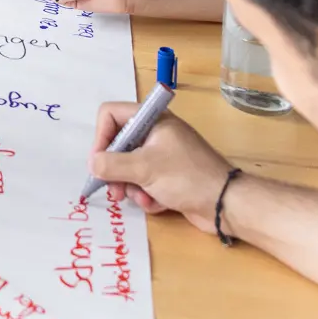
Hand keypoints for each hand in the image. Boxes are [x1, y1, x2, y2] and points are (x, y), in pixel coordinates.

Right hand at [88, 101, 233, 229]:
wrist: (225, 203)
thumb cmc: (186, 177)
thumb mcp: (144, 169)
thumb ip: (111, 164)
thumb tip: (91, 164)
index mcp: (152, 120)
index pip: (111, 115)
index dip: (101, 137)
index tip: (100, 161)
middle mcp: (155, 133)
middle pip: (118, 144)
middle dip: (114, 170)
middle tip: (114, 190)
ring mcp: (162, 155)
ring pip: (129, 167)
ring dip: (131, 186)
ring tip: (141, 198)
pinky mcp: (168, 177)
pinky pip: (144, 182)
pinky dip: (146, 194)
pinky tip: (157, 203)